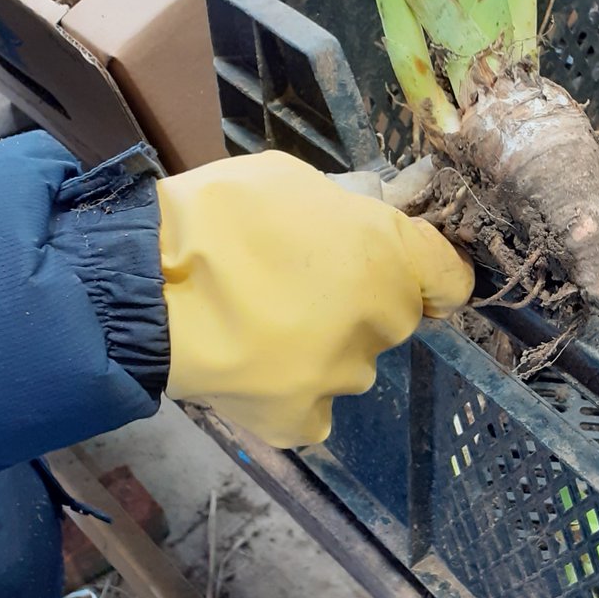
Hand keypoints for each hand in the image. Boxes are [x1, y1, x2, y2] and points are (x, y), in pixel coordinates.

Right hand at [157, 152, 473, 447]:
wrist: (146, 284)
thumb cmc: (221, 215)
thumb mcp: (294, 178)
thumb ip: (346, 209)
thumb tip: (360, 222)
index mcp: (391, 254)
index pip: (451, 277)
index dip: (434, 274)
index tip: (410, 273)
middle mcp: (383, 319)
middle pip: (393, 316)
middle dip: (360, 302)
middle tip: (298, 285)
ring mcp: (344, 375)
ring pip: (351, 361)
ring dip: (323, 347)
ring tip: (259, 324)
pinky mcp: (300, 418)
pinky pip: (311, 407)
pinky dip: (290, 392)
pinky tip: (252, 366)